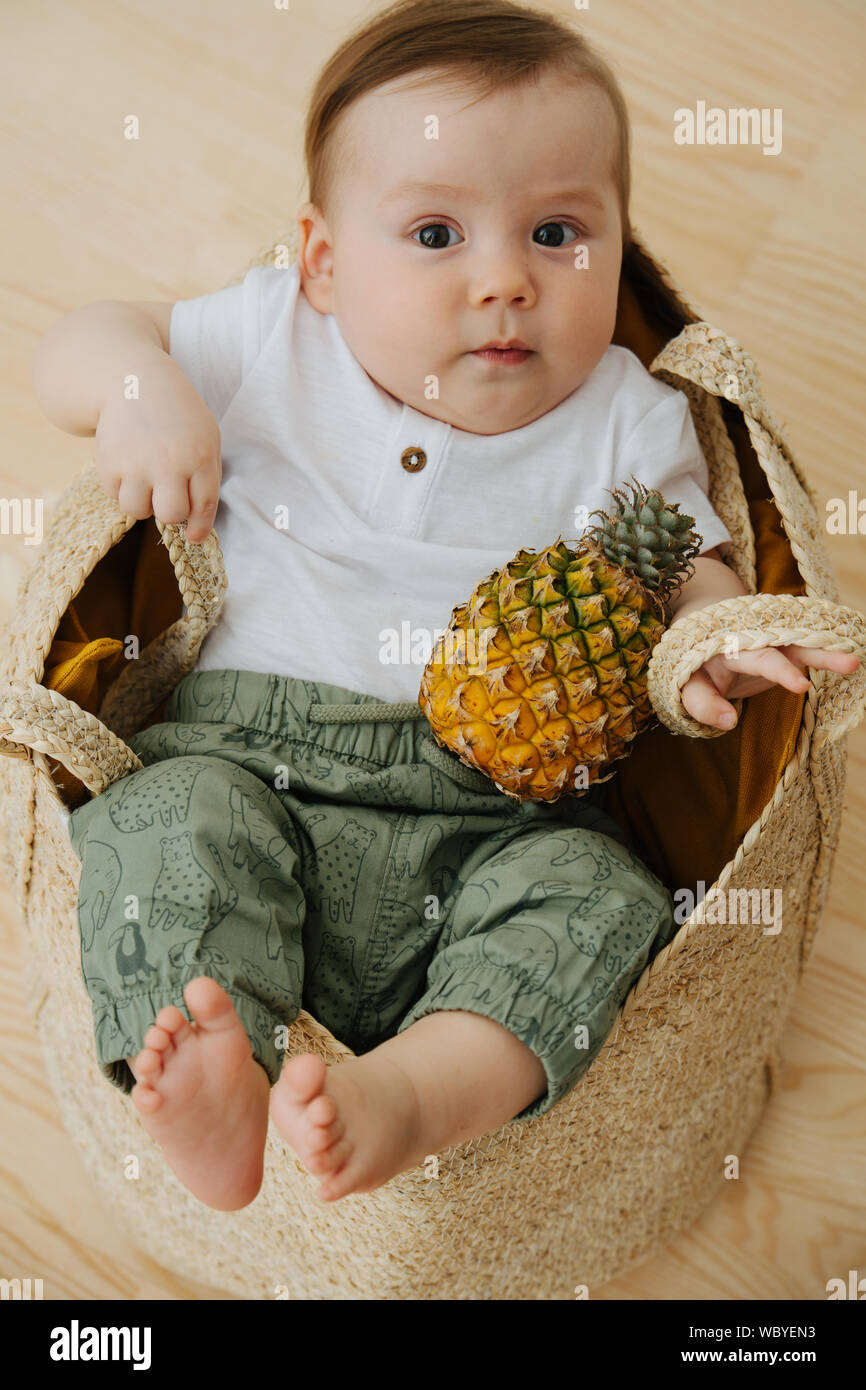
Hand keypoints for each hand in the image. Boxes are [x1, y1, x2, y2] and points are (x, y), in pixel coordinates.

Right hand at [93, 357, 221, 544]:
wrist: (132, 380)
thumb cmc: (176, 415)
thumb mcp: (206, 436)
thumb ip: (206, 477)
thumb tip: (196, 523)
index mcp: (199, 456)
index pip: (203, 506)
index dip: (200, 527)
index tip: (194, 535)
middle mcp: (168, 462)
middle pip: (171, 515)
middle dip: (171, 512)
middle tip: (167, 494)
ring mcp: (135, 463)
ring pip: (139, 511)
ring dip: (143, 501)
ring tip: (146, 477)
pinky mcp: (107, 463)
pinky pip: (115, 496)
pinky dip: (122, 487)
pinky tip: (128, 464)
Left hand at [680, 644, 860, 730]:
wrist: (701, 630)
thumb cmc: (693, 666)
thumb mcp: (686, 686)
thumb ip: (701, 703)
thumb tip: (729, 722)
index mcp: (728, 644)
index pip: (757, 658)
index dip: (780, 670)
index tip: (802, 686)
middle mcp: (755, 637)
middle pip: (788, 643)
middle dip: (819, 653)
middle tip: (851, 663)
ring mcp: (771, 641)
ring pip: (802, 643)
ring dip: (828, 651)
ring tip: (855, 662)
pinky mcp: (784, 647)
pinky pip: (808, 646)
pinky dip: (827, 649)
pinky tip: (851, 656)